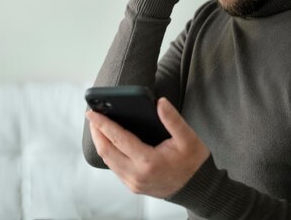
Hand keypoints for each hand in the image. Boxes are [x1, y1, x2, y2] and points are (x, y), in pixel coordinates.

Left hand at [86, 97, 209, 197]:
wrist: (198, 188)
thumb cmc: (193, 163)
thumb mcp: (188, 138)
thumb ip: (173, 120)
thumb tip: (160, 102)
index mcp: (148, 161)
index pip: (118, 139)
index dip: (103, 124)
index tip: (91, 112)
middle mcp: (136, 175)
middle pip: (106, 151)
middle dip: (96, 132)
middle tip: (92, 116)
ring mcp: (133, 183)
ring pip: (108, 161)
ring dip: (101, 142)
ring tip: (98, 126)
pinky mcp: (133, 186)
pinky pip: (115, 167)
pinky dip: (109, 152)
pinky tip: (110, 141)